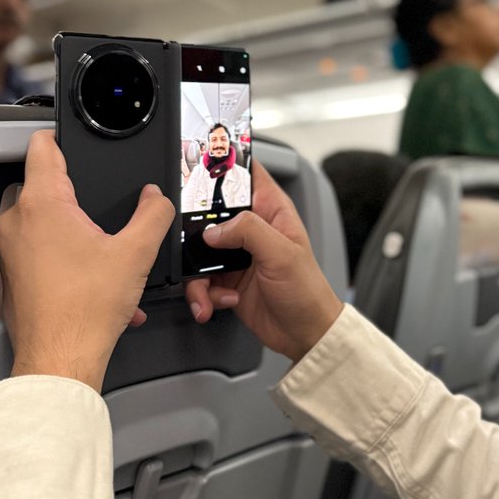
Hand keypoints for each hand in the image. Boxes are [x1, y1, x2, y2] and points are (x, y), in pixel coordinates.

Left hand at [0, 129, 174, 392]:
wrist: (60, 358)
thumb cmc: (85, 311)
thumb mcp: (137, 253)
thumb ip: (153, 214)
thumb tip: (156, 198)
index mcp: (42, 204)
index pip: (42, 147)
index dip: (62, 137)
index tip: (73, 140)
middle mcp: (16, 222)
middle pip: (41, 184)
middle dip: (73, 194)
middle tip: (99, 213)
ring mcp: (8, 250)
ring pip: (38, 220)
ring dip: (69, 228)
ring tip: (100, 253)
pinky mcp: (9, 274)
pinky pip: (35, 250)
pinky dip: (61, 256)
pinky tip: (92, 279)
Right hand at [184, 161, 342, 362]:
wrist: (304, 334)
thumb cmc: (307, 291)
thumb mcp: (282, 254)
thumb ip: (249, 231)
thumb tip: (214, 228)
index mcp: (271, 211)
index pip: (247, 174)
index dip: (225, 164)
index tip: (200, 164)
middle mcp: (252, 229)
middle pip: (210, 213)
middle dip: (195, 232)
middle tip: (191, 246)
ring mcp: (237, 255)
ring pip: (199, 252)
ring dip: (197, 277)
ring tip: (207, 291)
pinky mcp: (226, 280)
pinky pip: (200, 281)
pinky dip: (203, 295)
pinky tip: (219, 302)